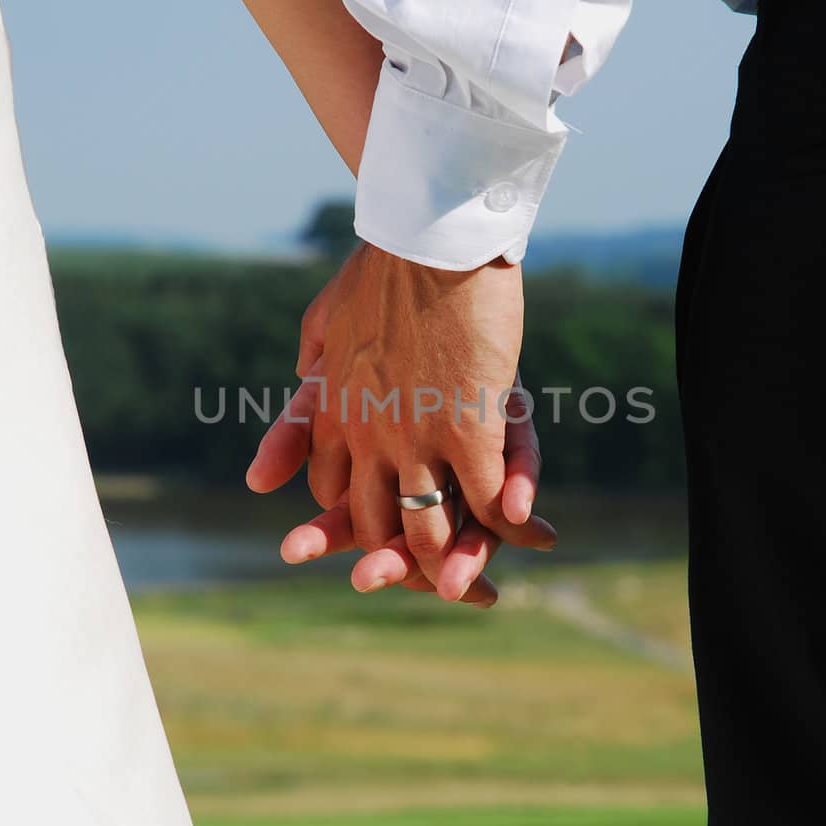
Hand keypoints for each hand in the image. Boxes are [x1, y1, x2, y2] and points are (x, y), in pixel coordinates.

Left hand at [246, 244, 556, 602]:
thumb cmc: (384, 267)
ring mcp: (416, 437)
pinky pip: (485, 498)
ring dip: (459, 564)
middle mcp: (367, 438)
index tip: (385, 541)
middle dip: (406, 569)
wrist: (429, 237)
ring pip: (429, 528)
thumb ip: (313, 362)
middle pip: (377, 528)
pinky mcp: (469, 427)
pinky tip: (531, 534)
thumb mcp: (327, 318)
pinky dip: (507, 524)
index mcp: (334, 414)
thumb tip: (295, 394)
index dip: (362, 526)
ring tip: (481, 586)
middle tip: (439, 588)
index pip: (338, 496)